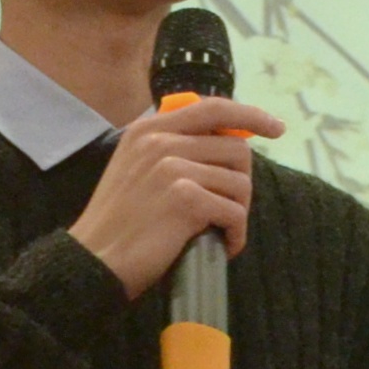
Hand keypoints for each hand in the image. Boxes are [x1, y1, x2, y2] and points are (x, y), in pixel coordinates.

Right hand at [67, 97, 284, 299]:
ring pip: (239, 183)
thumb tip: (223, 142)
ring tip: (218, 232)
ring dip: (237, 213)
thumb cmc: (117, 224)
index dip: (251, 115)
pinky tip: (221, 247)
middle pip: (236, 148)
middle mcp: (160, 141)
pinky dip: (235, 234)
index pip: (213, 108)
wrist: (93, 261)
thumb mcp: (133, 169)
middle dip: (241, 183)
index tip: (275, 128)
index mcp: (148, 129)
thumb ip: (168, 148)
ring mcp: (172, 167)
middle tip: (228, 211)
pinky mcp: (185, 199)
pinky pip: (234, 212)